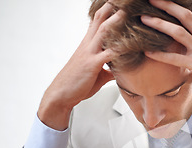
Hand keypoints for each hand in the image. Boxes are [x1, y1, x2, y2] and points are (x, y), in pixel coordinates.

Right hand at [38, 2, 122, 129]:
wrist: (61, 95)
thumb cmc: (77, 84)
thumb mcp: (96, 75)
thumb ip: (108, 69)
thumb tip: (117, 71)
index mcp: (88, 44)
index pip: (97, 22)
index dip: (107, 12)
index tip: (117, 5)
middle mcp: (88, 45)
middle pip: (100, 20)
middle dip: (110, 8)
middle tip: (123, 1)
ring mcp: (90, 53)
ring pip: (103, 31)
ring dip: (115, 21)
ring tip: (126, 11)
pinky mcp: (92, 65)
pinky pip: (108, 54)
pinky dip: (119, 49)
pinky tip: (129, 45)